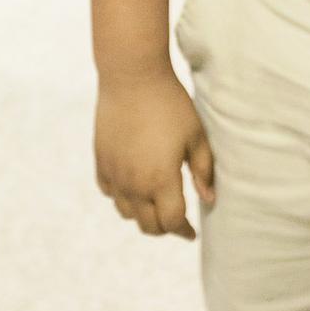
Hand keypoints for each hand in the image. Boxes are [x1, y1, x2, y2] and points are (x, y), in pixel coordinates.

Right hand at [94, 65, 214, 239]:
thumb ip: (203, 171)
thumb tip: (208, 200)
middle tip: (175, 221)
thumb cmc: (170, 104)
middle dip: (164, 228)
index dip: (184, 231)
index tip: (192, 232)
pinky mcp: (101, 161)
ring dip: (142, 215)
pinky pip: (109, 192)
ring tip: (155, 204)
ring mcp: (114, 174)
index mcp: (161, 180)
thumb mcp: (196, 135)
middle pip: (148, 225)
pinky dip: (122, 196)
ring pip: (126, 213)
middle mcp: (134, 184)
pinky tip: (132, 186)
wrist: (132, 78)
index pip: (173, 221)